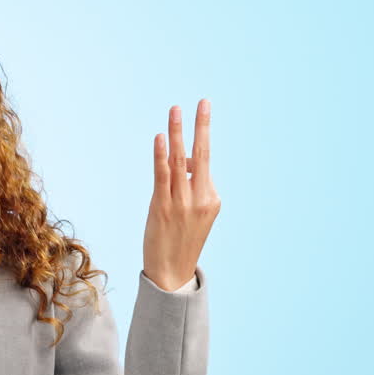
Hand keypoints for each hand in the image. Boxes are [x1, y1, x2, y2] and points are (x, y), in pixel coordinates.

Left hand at [142, 99, 219, 291]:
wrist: (171, 273)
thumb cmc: (180, 241)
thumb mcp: (193, 214)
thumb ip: (188, 186)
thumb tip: (183, 161)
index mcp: (212, 199)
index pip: (203, 164)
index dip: (195, 145)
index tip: (201, 113)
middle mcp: (200, 198)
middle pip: (202, 154)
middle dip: (202, 126)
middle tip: (203, 101)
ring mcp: (181, 203)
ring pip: (180, 161)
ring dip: (178, 132)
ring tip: (176, 109)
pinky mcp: (161, 207)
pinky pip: (163, 175)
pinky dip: (161, 155)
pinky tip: (161, 137)